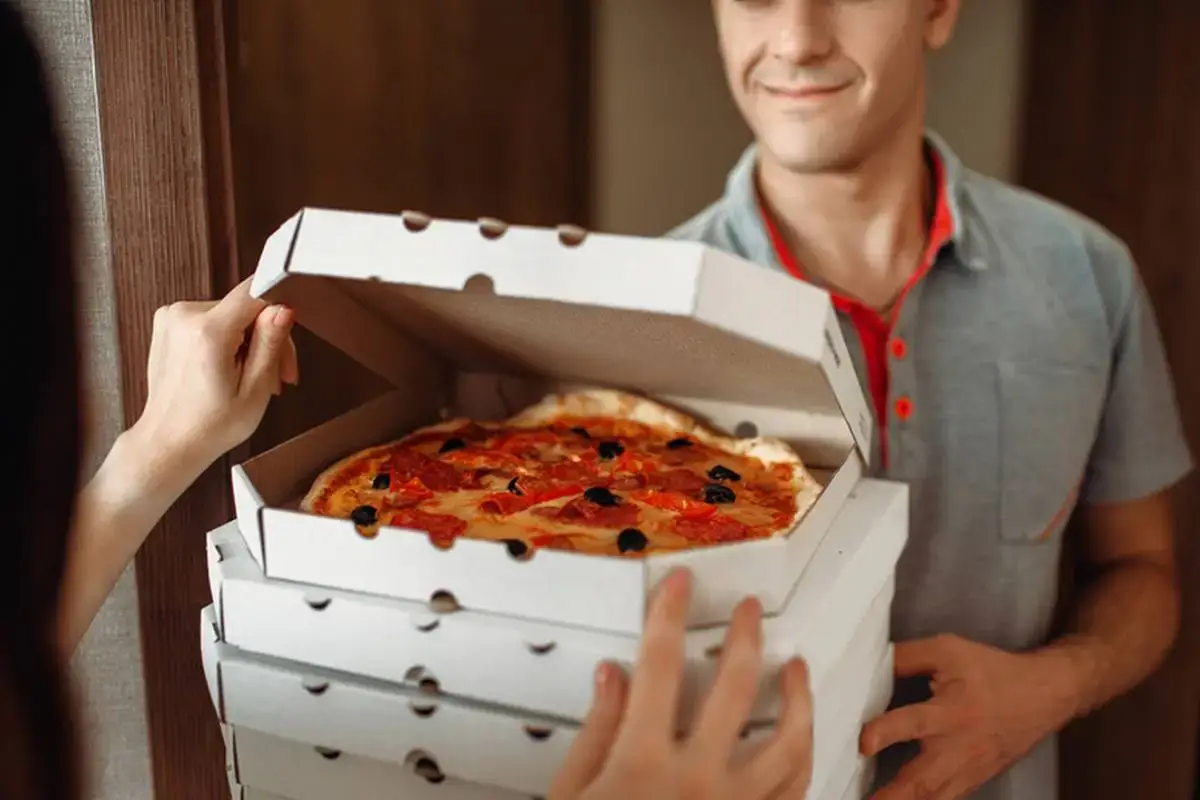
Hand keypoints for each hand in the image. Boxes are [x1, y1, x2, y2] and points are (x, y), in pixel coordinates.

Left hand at [131, 277, 297, 470]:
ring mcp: (172, 317)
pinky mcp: (168, 322)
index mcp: (207, 332)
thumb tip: (284, 308)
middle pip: (246, 307)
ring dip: (249, 341)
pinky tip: (232, 368)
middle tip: (278, 375)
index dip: (279, 312)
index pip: (256, 291)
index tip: (285, 340)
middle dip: (267, 337)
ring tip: (254, 378)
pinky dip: (227, 340)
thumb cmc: (209, 427)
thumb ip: (270, 343)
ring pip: (232, 314)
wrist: (169, 442)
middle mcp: (184, 316)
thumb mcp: (255, 390)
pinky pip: (212, 319)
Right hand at [548, 569, 812, 799]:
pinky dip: (805, 759)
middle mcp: (699, 781)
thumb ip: (596, 730)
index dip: (668, 614)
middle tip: (751, 611)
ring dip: (798, 698)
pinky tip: (803, 739)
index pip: (660, 665)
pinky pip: (794, 794)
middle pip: (736, 689)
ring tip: (797, 669)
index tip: (679, 586)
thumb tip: (612, 675)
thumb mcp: (572, 794)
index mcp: (644, 761)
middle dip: (746, 638)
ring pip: (788, 743)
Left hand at [860, 635, 1078, 799]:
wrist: (1042, 696)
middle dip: (892, 796)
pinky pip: (945, 799)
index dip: (885, 733)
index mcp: (950, 711)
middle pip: (922, 780)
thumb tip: (869, 663)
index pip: (913, 724)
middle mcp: (958, 746)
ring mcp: (967, 769)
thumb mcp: (948, 651)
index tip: (864, 742)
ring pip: (932, 798)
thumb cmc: (994, 673)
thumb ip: (906, 656)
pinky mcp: (972, 779)